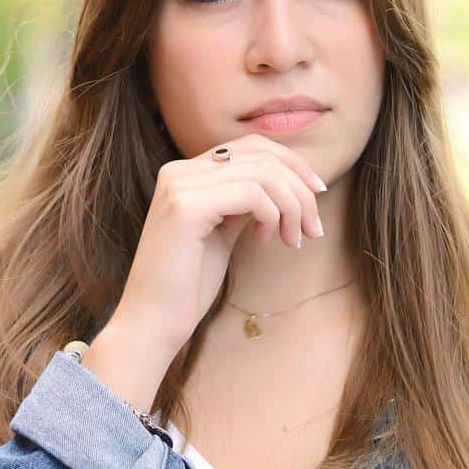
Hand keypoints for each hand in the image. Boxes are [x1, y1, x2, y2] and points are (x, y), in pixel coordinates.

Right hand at [114, 133, 327, 355]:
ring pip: (263, 174)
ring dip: (292, 207)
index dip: (291, 164)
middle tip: (312, 228)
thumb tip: (285, 185)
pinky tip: (266, 242)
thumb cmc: (187, 286)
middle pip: (261, 155)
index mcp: (184, 173)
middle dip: (299, 189)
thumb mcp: (221, 232)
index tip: (316, 194)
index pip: (250, 146)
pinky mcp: (186, 207)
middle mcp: (178, 171)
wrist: (152, 322)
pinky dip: (273, 216)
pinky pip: (253, 194)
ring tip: (294, 240)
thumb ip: (242, 202)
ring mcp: (180, 186)